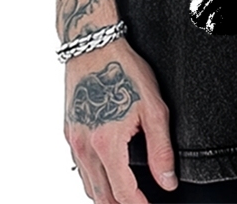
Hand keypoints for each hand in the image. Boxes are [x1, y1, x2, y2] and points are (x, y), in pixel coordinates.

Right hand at [64, 39, 177, 202]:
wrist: (94, 47)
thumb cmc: (125, 71)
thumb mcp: (153, 108)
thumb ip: (161, 149)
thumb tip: (167, 182)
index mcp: (106, 145)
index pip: (123, 194)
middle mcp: (85, 148)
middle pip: (101, 197)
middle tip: (139, 203)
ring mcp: (74, 141)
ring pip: (87, 185)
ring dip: (105, 197)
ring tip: (125, 196)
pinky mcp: (69, 132)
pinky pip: (79, 167)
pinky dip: (92, 180)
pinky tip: (106, 175)